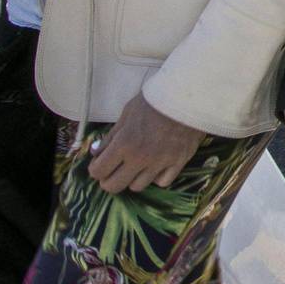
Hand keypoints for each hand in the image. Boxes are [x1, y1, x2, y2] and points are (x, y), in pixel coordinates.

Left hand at [87, 93, 203, 193]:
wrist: (189, 96)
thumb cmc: (155, 101)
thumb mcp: (127, 113)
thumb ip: (111, 136)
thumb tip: (96, 153)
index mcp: (124, 143)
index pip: (98, 171)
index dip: (95, 168)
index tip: (100, 162)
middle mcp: (140, 158)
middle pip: (114, 186)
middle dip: (109, 179)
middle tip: (114, 169)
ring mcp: (160, 163)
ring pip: (137, 187)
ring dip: (133, 178)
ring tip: (137, 165)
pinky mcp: (178, 163)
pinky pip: (162, 182)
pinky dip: (156, 177)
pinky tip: (157, 165)